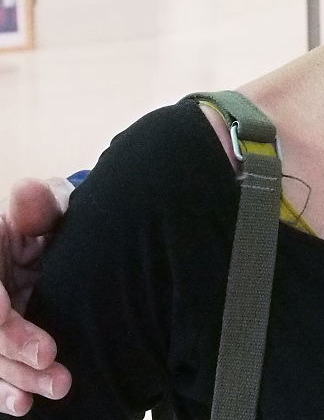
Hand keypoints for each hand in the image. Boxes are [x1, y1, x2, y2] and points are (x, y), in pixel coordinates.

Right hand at [0, 178, 71, 415]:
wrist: (53, 244)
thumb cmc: (49, 224)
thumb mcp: (46, 209)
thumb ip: (39, 206)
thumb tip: (27, 191)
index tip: (17, 324)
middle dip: (12, 351)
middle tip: (53, 365)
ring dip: (13, 379)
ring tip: (53, 389)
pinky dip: (4, 389)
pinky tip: (22, 405)